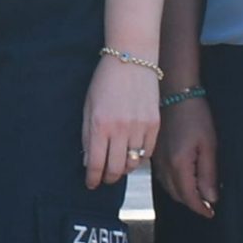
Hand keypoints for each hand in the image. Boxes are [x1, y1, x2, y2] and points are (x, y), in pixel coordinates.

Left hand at [82, 58, 160, 192]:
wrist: (132, 59)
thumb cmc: (105, 81)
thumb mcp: (88, 106)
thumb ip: (87, 135)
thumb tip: (88, 162)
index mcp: (100, 124)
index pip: (96, 163)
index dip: (93, 178)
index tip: (91, 183)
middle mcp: (121, 129)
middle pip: (115, 168)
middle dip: (108, 177)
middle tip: (104, 178)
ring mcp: (140, 127)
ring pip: (133, 163)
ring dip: (123, 168)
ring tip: (117, 165)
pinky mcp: (154, 124)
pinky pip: (147, 152)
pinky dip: (138, 157)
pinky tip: (131, 153)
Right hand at [155, 94, 218, 217]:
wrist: (173, 91)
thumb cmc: (194, 115)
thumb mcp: (208, 144)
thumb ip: (208, 174)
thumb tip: (210, 198)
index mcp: (179, 164)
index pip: (189, 197)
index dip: (201, 208)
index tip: (211, 213)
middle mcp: (164, 165)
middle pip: (177, 195)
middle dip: (191, 203)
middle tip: (206, 204)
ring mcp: (156, 158)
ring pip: (167, 187)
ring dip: (181, 194)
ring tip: (196, 194)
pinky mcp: (153, 151)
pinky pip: (161, 176)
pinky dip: (172, 184)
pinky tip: (181, 179)